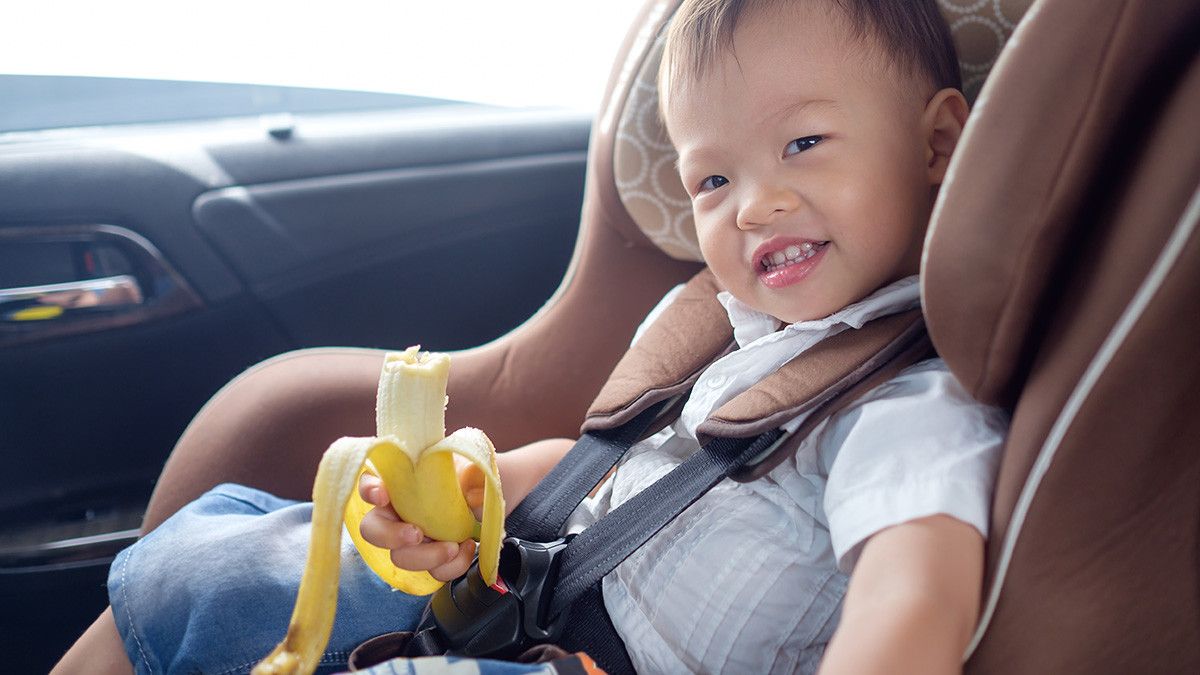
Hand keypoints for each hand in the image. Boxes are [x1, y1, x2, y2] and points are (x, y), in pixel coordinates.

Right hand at [357, 472, 475, 581]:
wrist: (485, 502)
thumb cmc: (470, 479)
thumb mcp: (473, 469)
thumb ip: (474, 476)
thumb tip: (470, 495)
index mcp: (399, 482)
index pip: (369, 482)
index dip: (369, 490)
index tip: (382, 495)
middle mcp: (396, 511)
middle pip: (372, 529)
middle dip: (390, 536)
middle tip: (416, 534)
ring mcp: (410, 538)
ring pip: (400, 557)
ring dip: (426, 557)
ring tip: (453, 547)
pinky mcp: (429, 558)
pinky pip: (432, 572)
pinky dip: (450, 567)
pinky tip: (465, 549)